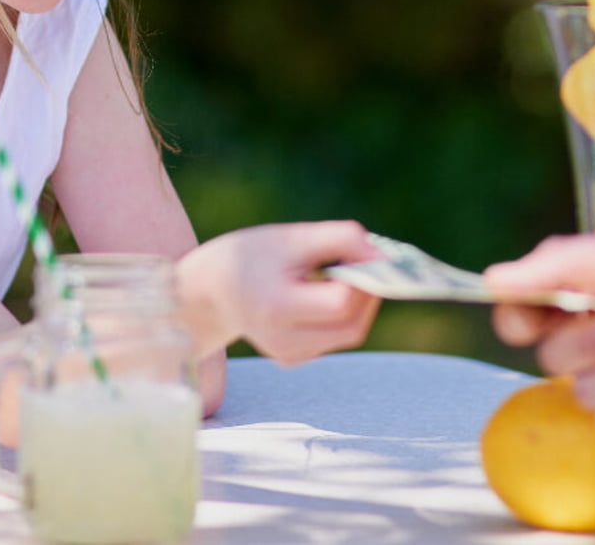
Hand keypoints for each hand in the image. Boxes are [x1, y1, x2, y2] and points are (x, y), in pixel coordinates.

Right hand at [177, 220, 380, 364]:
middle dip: (369, 293)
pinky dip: (344, 313)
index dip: (364, 279)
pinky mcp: (294, 358)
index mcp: (276, 308)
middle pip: (351, 326)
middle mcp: (282, 341)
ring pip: (349, 333)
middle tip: (369, 261)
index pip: (340, 303)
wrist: (210, 287)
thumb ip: (341, 240)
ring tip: (345, 271)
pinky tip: (327, 289)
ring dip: (359, 302)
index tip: (370, 253)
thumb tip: (384, 257)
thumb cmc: (251, 255)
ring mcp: (289, 355)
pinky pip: (337, 337)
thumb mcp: (292, 237)